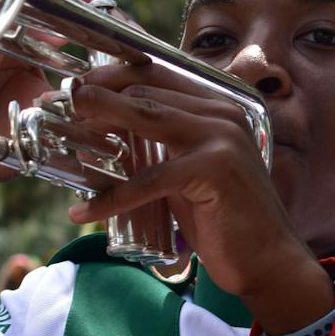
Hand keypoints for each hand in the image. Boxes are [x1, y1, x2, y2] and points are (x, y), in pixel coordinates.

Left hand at [63, 62, 334, 334]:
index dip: (115, 75)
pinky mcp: (215, 170)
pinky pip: (150, 178)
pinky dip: (113, 196)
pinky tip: (84, 213)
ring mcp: (222, 138)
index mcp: (219, 108)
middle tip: (65, 103)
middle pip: (147, 91)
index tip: (81, 84)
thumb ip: (158, 148)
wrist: (268, 260)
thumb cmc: (225, 219)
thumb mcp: (188, 173)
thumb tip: (102, 137)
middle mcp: (223, 114)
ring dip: (101, 120)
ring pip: (147, 118)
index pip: (159, 75)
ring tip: (68, 125)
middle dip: (100, 97)